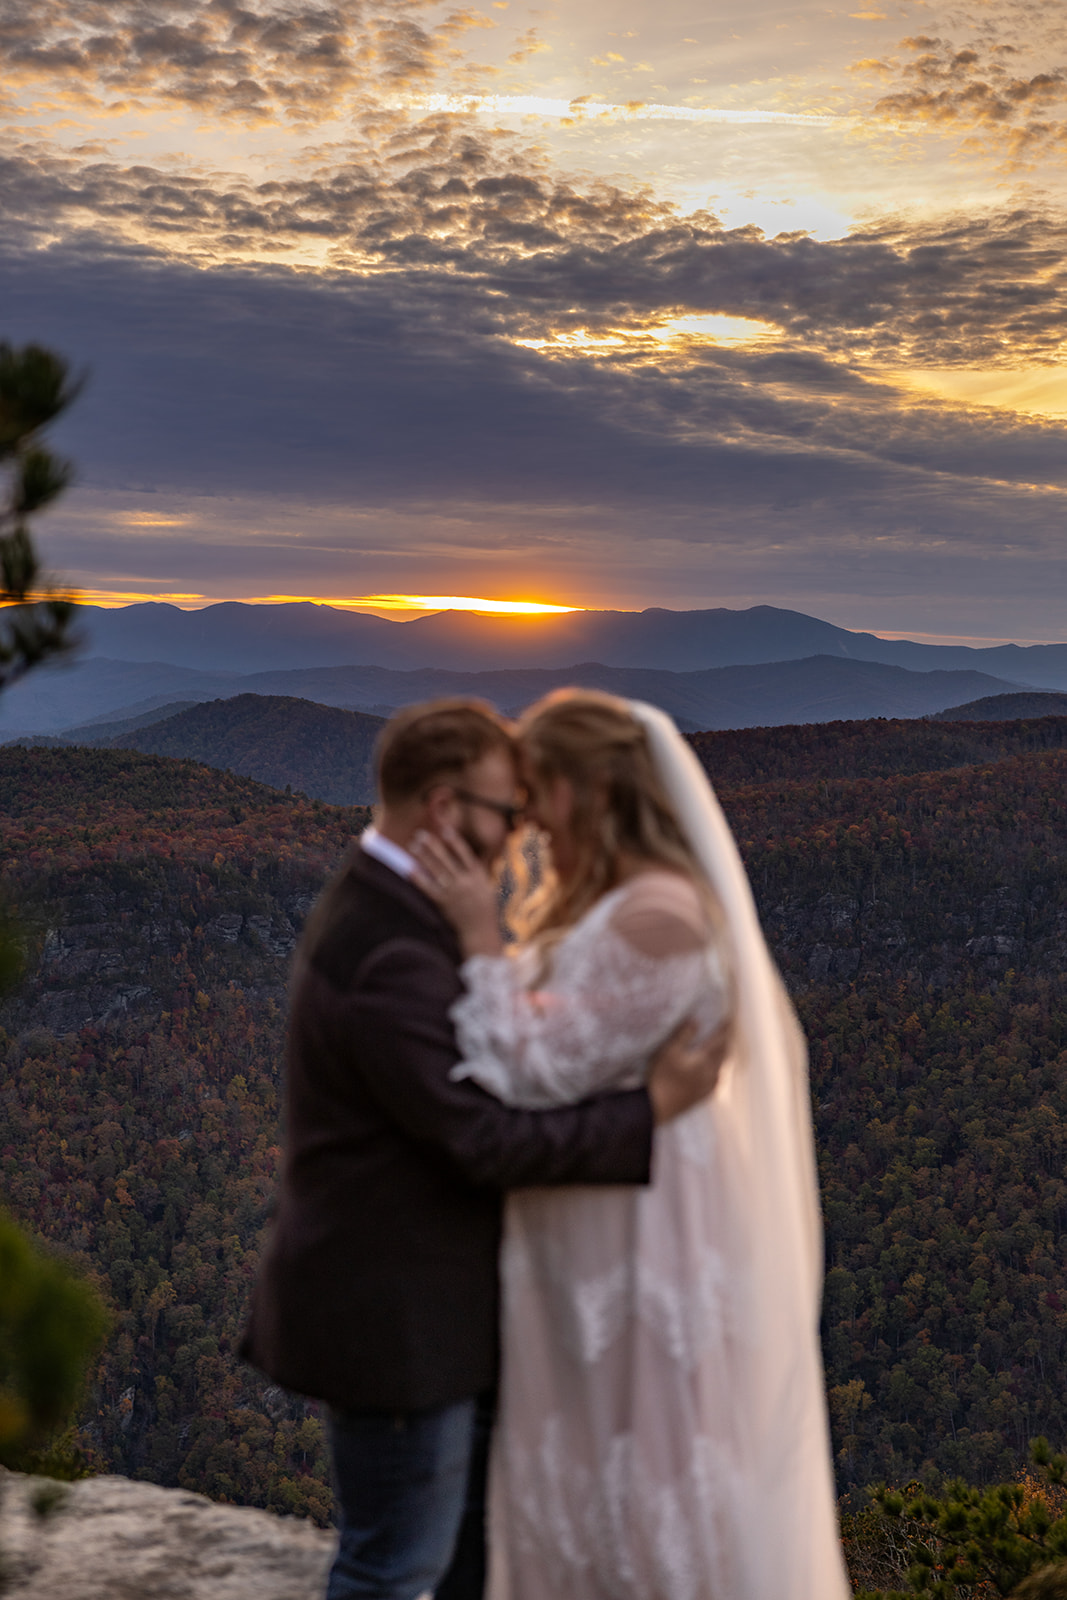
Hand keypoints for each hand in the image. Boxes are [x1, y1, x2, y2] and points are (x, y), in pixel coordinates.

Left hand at [410, 826, 503, 957]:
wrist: (481, 932)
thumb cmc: (485, 910)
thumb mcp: (487, 888)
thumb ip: (477, 873)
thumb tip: (470, 857)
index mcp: (478, 877)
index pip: (465, 854)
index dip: (455, 841)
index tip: (445, 830)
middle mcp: (466, 883)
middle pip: (447, 860)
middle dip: (433, 845)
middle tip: (421, 834)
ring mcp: (454, 893)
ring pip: (436, 871)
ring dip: (424, 856)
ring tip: (413, 845)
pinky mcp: (444, 904)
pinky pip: (429, 889)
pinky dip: (419, 878)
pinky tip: (410, 869)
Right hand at [647, 1017, 729, 1124]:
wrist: (658, 1106)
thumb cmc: (662, 1076)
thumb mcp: (669, 1051)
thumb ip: (683, 1035)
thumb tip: (696, 1020)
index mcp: (704, 1060)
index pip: (718, 1041)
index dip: (724, 1030)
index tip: (730, 1021)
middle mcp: (710, 1073)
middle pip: (723, 1055)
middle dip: (726, 1043)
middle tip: (728, 1034)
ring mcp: (707, 1087)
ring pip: (721, 1069)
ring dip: (723, 1057)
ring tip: (723, 1050)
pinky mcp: (702, 1097)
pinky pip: (716, 1081)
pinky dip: (718, 1072)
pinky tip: (715, 1074)